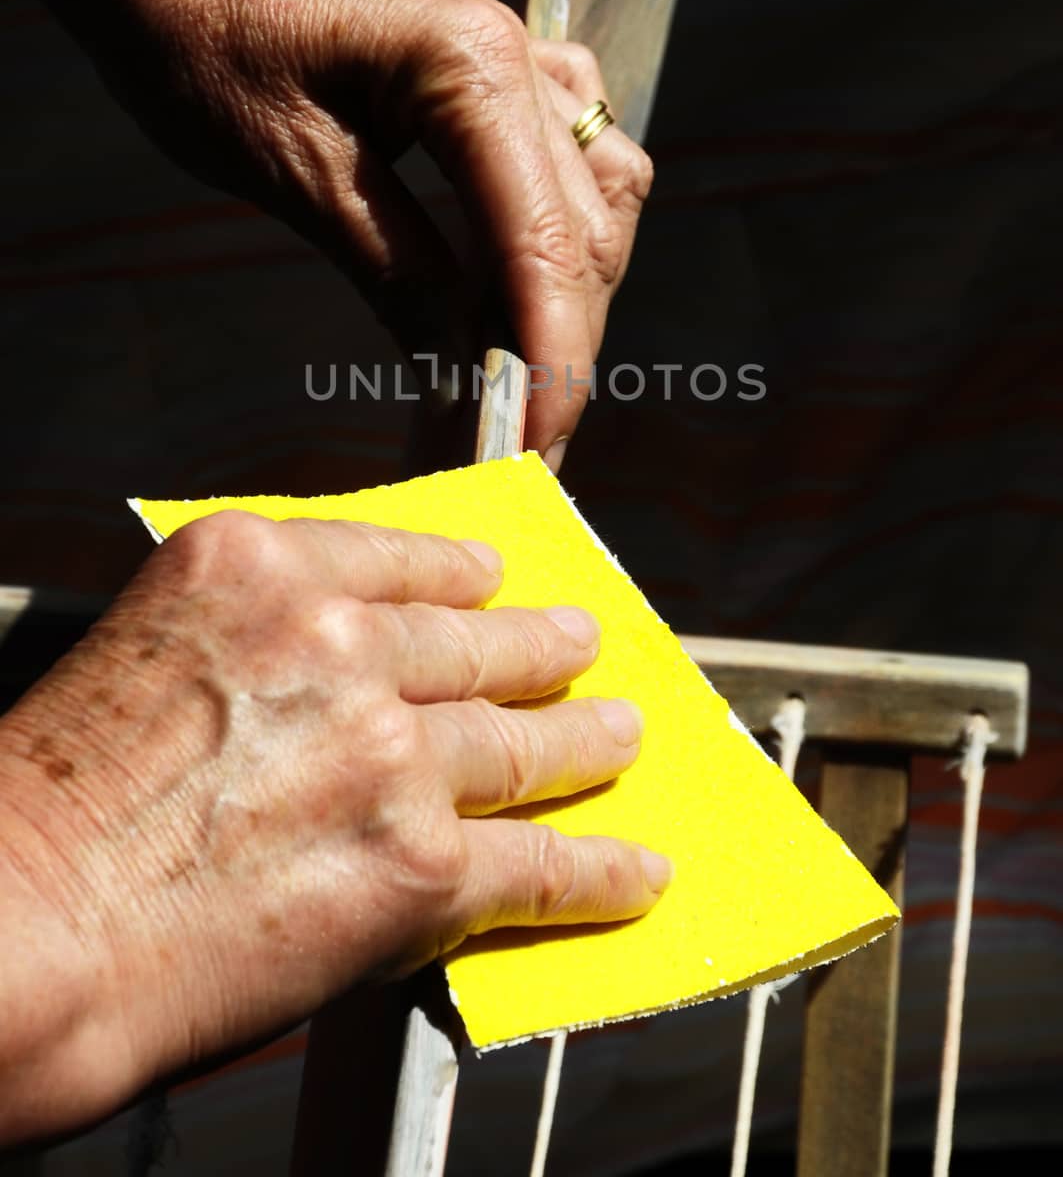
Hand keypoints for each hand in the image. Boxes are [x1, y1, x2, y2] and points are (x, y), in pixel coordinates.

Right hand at [0, 512, 668, 1142]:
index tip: (494, 581)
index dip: (465, 575)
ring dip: (583, 744)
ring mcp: (389, 751)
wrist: (24, 933)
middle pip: (476, 642)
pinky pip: (536, 865)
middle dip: (543, 648)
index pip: (402, 556)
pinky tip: (631, 869)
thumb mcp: (146, 646)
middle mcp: (336, 641)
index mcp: (257, 567)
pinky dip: (597, 873)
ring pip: (520, 742)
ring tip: (616, 738)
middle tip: (580, 645)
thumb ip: (257, 637)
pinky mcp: (419, 864)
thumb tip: (342, 670)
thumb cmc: (51, 805)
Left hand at [77, 0, 651, 462]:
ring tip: (511, 385)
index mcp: (471, 65)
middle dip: (558, 348)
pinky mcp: (490, 73)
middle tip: (515, 446)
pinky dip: (548, 241)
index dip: (552, 358)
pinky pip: (565, 165)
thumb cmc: (200, 39)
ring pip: (594, 203)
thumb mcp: (294, 172)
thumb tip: (469, 375)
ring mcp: (515, 57)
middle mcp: (518, 54)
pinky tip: (514, 292)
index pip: (547, 242)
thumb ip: (400, 271)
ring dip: (562, 299)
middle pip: (585, 233)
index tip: (534, 447)